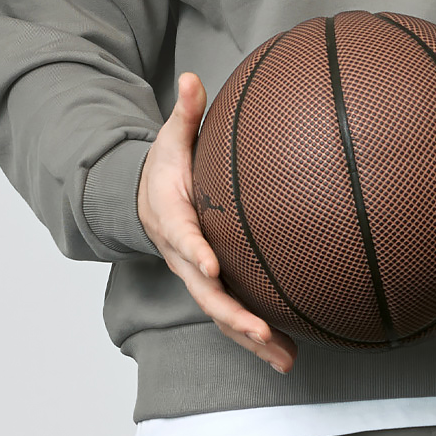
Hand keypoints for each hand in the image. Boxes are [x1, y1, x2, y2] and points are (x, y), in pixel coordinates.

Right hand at [137, 71, 297, 374]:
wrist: (145, 201)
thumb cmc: (166, 168)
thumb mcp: (168, 138)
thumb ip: (183, 114)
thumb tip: (192, 78)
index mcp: (172, 220)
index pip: (182, 239)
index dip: (195, 253)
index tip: (212, 266)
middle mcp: (184, 257)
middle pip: (205, 293)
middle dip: (232, 314)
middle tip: (260, 329)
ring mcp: (198, 278)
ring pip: (221, 316)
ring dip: (251, 339)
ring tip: (284, 358)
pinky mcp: (215, 289)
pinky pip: (235, 318)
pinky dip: (258, 339)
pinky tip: (290, 356)